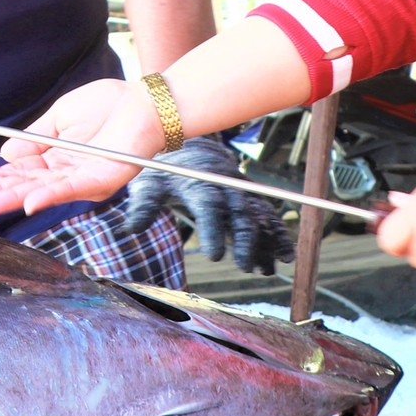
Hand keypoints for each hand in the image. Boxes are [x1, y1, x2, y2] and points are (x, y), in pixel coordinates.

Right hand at [0, 78, 162, 219]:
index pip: (21, 172)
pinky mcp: (103, 180)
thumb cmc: (108, 105)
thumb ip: (34, 138)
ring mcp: (85, 180)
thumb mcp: (60, 116)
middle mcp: (68, 174)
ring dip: (17, 198)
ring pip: (45, 192)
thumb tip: (5, 153)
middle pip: (29, 186)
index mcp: (56, 158)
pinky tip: (30, 202)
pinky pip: (73, 189)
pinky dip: (50, 195)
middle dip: (0, 194)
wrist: (145, 101)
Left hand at [123, 134, 292, 275]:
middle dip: (245, 240)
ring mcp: (239, 192)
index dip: (213, 229)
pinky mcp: (247, 199)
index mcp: (198, 182)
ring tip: (268, 268)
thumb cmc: (163, 168)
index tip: (214, 256)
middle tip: (245, 266)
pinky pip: (266, 217)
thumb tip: (130, 228)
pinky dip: (278, 234)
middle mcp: (224, 186)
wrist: (187, 147)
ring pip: (258, 216)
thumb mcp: (147, 183)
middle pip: (239, 212)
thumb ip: (141, 205)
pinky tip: (285, 256)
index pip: (208, 205)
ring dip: (266, 241)